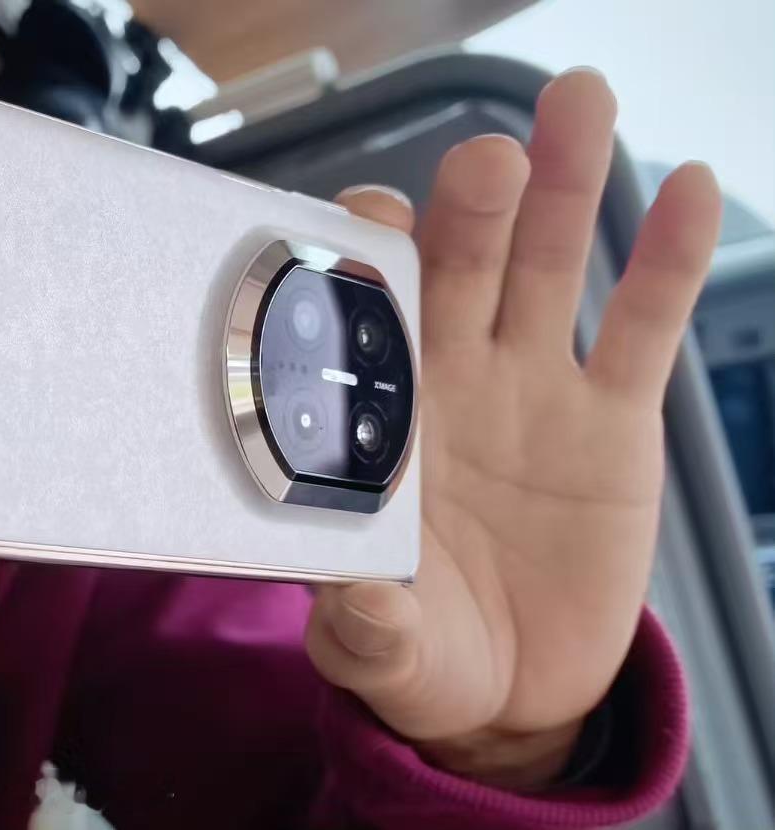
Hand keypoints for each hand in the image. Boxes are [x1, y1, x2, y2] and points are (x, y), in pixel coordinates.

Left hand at [304, 68, 721, 787]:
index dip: (359, 261)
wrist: (510, 688)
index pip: (358, 314)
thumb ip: (365, 628)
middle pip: (456, 267)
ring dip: (562, 188)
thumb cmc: (421, 650)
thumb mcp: (384, 652)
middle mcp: (448, 379)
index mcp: (376, 417)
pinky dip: (665, 258)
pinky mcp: (611, 419)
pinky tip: (685, 188)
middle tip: (488, 160)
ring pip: (547, 267)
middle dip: (469, 209)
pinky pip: (640, 325)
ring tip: (578, 103)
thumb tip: (353, 606)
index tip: (364, 222)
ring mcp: (532, 388)